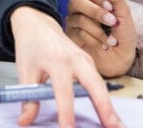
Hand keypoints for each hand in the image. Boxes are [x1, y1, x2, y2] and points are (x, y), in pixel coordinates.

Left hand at [10, 7, 122, 127]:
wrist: (37, 24)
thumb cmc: (31, 47)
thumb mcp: (24, 71)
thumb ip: (28, 98)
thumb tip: (25, 121)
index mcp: (57, 60)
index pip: (63, 90)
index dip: (66, 112)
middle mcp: (76, 59)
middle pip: (94, 84)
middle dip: (104, 107)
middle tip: (113, 126)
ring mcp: (86, 60)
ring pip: (101, 85)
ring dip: (110, 106)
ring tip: (117, 126)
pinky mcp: (90, 63)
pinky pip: (99, 83)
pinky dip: (105, 100)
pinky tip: (109, 116)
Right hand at [64, 0, 137, 77]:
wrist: (122, 60)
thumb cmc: (123, 37)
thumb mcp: (125, 16)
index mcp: (91, 0)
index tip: (110, 6)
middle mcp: (79, 10)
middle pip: (76, 1)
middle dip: (96, 12)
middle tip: (112, 21)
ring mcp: (74, 24)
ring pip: (79, 19)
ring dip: (99, 30)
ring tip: (111, 39)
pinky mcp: (72, 39)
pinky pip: (79, 34)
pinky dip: (95, 40)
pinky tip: (103, 45)